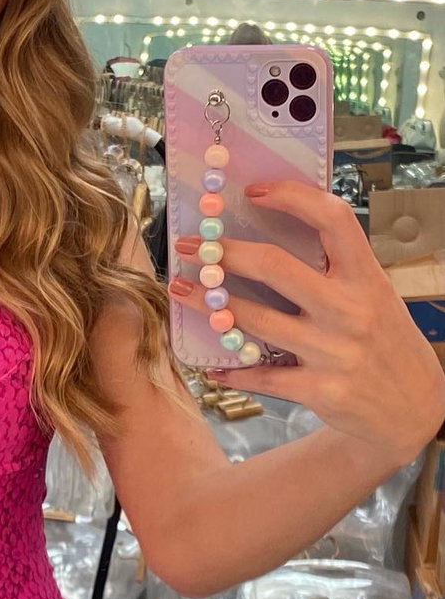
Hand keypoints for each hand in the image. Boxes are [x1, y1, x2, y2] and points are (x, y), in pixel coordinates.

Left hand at [167, 180, 444, 465]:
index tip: (252, 191)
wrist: (417, 407)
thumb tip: (271, 234)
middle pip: (275, 267)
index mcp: (367, 277)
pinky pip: (261, 376)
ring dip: (208, 304)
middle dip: (223, 253)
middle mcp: (351, 309)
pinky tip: (210, 364)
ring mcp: (334, 351)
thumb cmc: (385, 341)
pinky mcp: (320, 390)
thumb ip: (335, 271)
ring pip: (254, 320)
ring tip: (181, 291)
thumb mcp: (375, 296)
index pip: (333, 219)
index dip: (292, 197)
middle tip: (188, 247)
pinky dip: (230, 370)